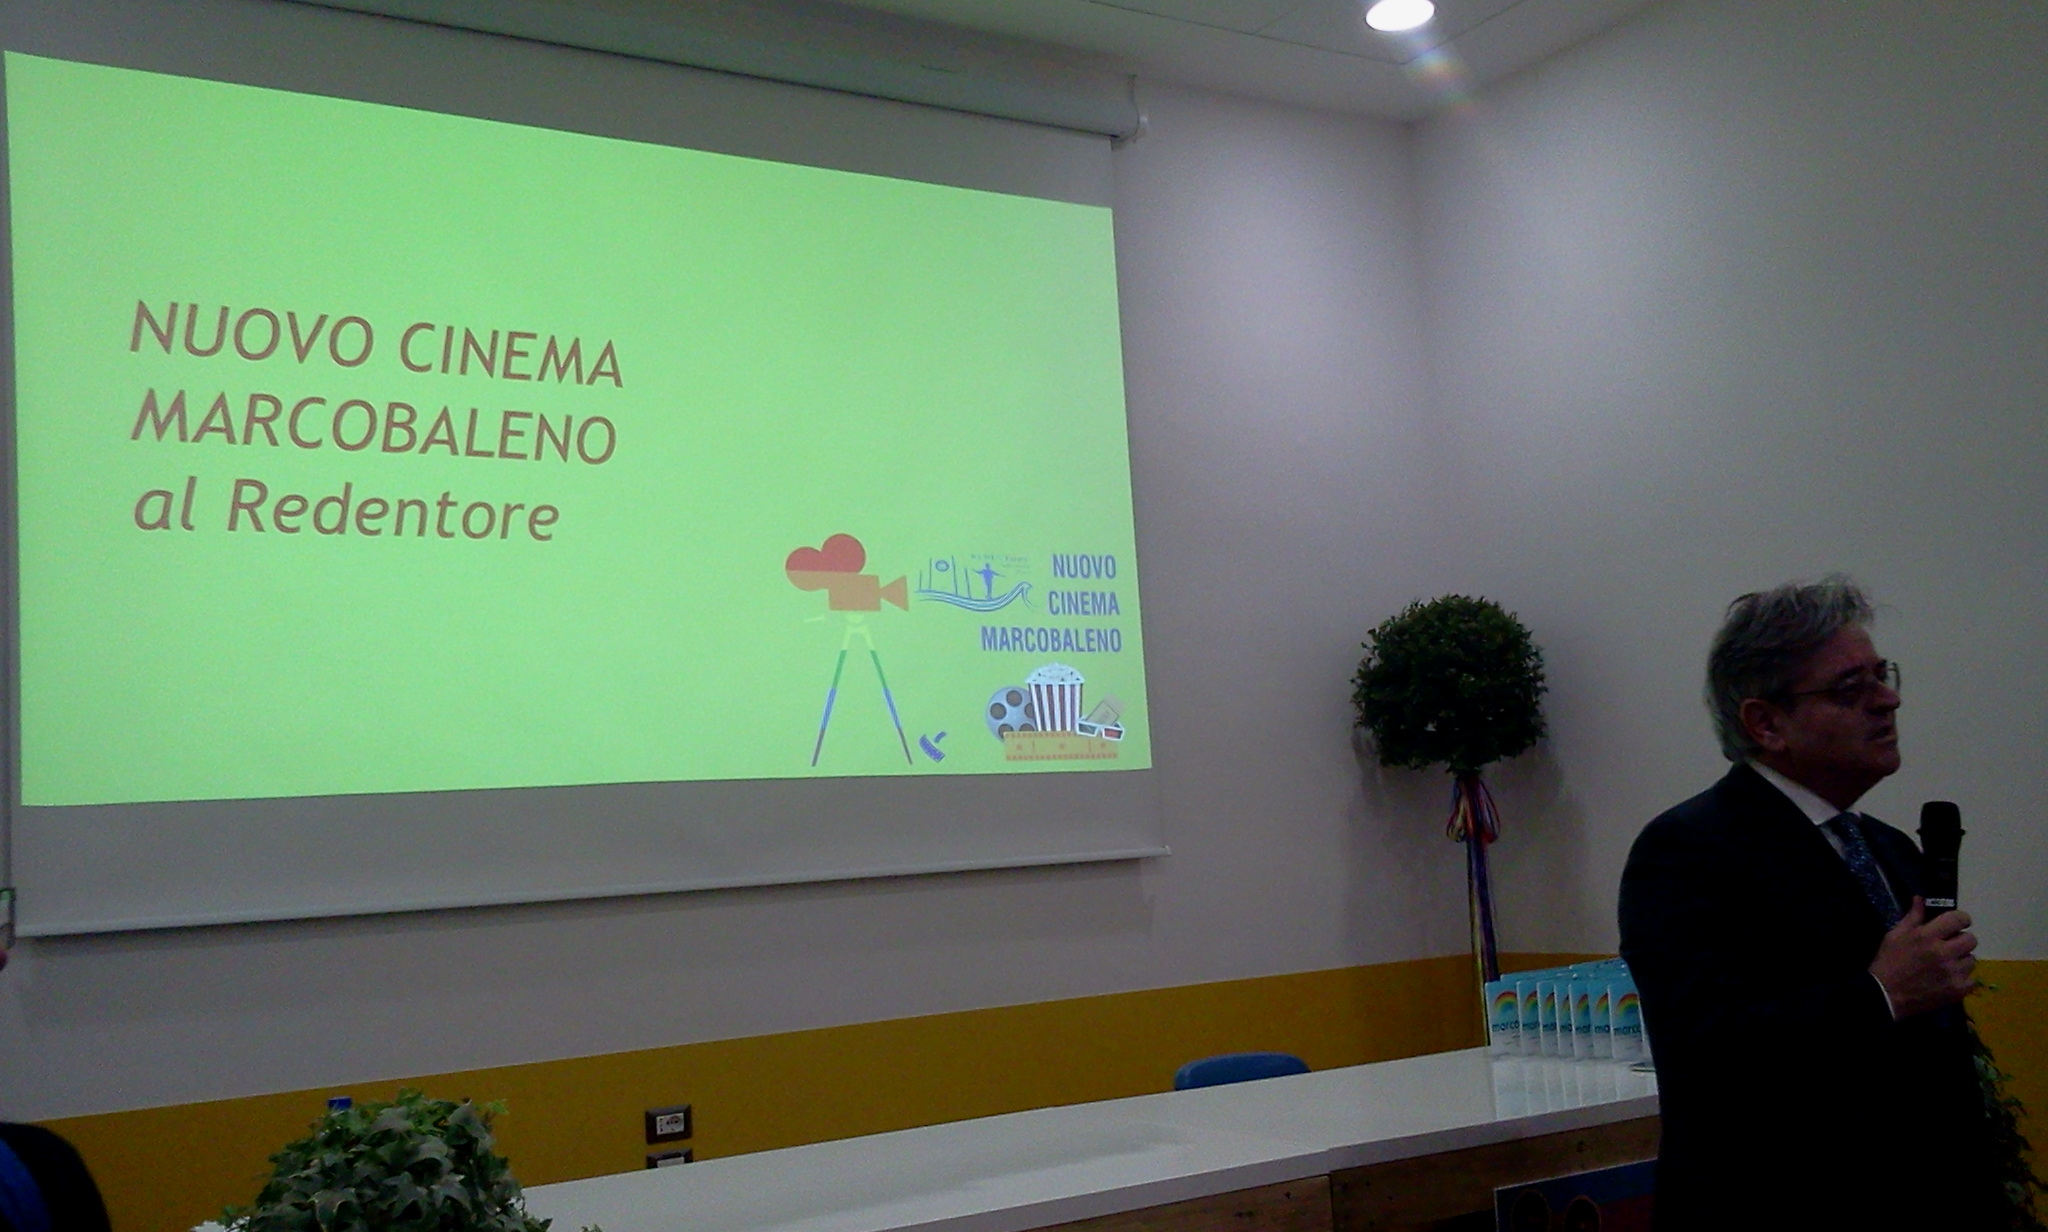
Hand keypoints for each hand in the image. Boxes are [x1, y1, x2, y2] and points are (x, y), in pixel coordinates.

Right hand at [1869, 897, 1976, 1017]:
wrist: (1886, 995)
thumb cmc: (1889, 962)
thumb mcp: (1895, 935)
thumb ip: (1912, 917)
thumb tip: (1920, 898)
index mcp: (1927, 936)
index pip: (1959, 919)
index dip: (1960, 919)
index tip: (1955, 925)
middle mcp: (1944, 952)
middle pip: (1971, 939)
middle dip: (1961, 940)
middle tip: (1950, 946)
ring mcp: (1953, 973)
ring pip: (1972, 960)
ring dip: (1961, 960)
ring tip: (1947, 965)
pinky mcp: (1958, 990)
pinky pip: (1973, 979)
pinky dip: (1963, 978)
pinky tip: (1949, 978)